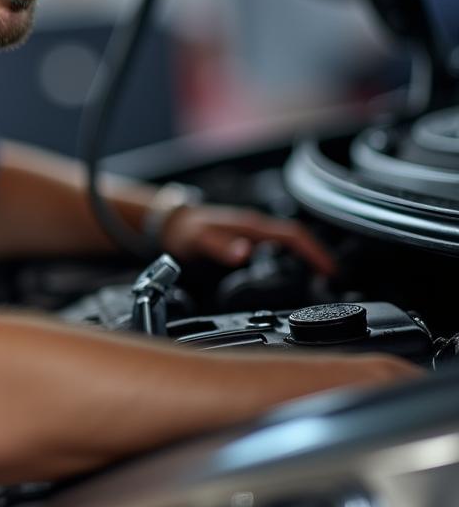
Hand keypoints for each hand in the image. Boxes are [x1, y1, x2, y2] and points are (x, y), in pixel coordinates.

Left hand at [160, 203, 336, 275]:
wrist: (168, 224)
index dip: (316, 253)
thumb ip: (220, 247)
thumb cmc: (183, 231)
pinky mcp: (248, 242)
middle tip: (338, 282)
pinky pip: (279, 249)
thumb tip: (244, 253)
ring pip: (291, 244)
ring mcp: (253, 234)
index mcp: (251, 227)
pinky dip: (294, 261)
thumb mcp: (198, 240)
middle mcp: (256, 228)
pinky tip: (297, 274)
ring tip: (326, 282)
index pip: (294, 236)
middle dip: (321, 258)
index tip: (333, 273)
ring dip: (310, 259)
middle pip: (299, 240)